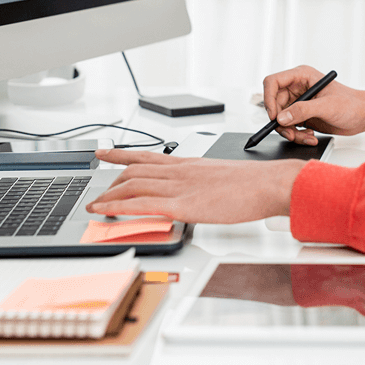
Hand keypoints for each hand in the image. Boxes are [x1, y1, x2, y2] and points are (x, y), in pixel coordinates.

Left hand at [85, 149, 304, 222]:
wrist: (269, 184)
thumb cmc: (254, 183)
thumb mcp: (222, 177)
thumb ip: (203, 183)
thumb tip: (197, 192)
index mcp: (190, 164)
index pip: (147, 155)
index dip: (120, 154)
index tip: (103, 153)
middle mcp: (180, 171)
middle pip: (134, 170)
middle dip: (112, 182)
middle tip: (99, 192)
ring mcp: (180, 186)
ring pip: (133, 184)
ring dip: (109, 195)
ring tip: (95, 206)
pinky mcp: (184, 204)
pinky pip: (142, 204)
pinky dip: (118, 207)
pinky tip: (105, 211)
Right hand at [262, 65, 364, 143]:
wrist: (363, 116)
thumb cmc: (351, 104)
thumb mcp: (327, 106)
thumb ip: (303, 110)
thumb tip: (281, 117)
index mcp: (302, 76)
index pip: (273, 82)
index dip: (268, 98)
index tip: (274, 116)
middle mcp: (297, 88)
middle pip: (274, 104)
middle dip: (281, 122)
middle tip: (291, 133)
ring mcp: (299, 103)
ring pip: (281, 119)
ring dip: (290, 131)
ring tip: (306, 137)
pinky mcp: (302, 116)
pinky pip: (289, 127)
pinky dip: (297, 135)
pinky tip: (311, 137)